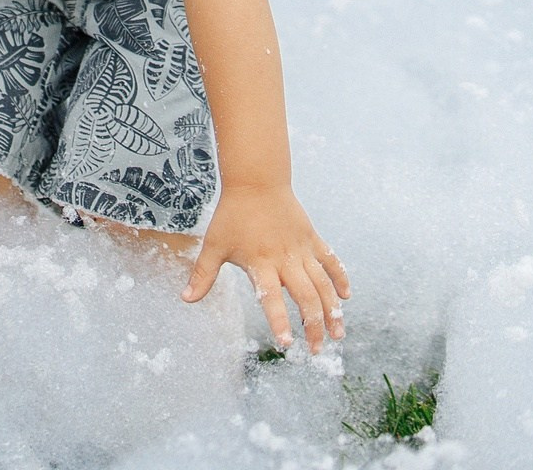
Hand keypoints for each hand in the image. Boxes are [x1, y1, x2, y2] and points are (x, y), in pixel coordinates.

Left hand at [183, 183, 348, 352]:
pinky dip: (340, 278)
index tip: (287, 345)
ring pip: (323, 284)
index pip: (271, 298)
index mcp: (260, 263)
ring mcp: (302, 248)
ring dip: (332, 310)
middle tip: (317, 351)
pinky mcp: (312, 238)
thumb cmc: (232, 215)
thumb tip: (186, 299)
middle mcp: (285, 258)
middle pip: (305, 297)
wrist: (256, 181)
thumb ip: (203, 274)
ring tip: (338, 335)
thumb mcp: (214, 245)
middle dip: (313, 326)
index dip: (279, 322)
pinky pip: (331, 261)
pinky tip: (346, 297)